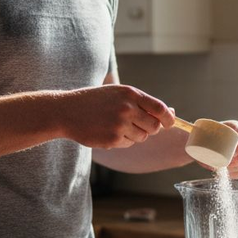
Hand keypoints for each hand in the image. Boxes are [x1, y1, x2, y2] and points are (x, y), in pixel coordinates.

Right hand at [59, 85, 174, 148]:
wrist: (67, 111)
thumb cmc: (95, 101)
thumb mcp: (118, 94)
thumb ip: (143, 102)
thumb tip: (170, 113)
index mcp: (130, 94)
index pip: (160, 109)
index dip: (168, 118)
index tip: (169, 123)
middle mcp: (127, 109)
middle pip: (154, 127)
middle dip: (150, 128)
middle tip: (137, 124)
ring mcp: (120, 125)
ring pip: (142, 137)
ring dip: (134, 134)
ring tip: (117, 125)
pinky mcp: (112, 139)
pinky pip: (128, 143)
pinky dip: (122, 140)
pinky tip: (108, 131)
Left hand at [195, 120, 237, 178]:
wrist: (199, 145)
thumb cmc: (201, 136)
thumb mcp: (201, 130)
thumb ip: (194, 127)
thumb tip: (182, 123)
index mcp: (236, 128)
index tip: (232, 153)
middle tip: (228, 163)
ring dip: (236, 167)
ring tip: (224, 168)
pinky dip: (233, 174)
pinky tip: (226, 173)